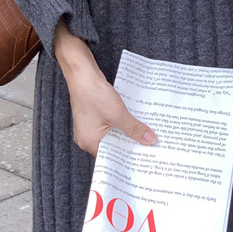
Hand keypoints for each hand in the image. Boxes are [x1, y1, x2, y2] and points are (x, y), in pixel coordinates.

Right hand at [53, 20, 157, 155]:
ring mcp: (89, 127)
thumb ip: (134, 129)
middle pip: (113, 146)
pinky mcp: (93, 116)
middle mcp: (86, 137)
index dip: (128, 157)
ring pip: (113, 135)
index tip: (144, 158)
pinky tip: (134, 122)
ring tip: (144, 135)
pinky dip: (121, 124)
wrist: (82, 73)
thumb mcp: (118, 114)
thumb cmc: (93, 94)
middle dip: (130, 144)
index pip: (112, 157)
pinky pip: (110, 125)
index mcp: (89, 142)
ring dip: (127, 133)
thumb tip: (150, 141)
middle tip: (149, 147)